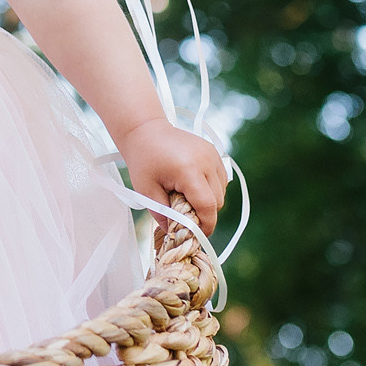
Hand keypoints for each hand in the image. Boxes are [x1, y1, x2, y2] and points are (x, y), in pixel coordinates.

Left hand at [116, 118, 228, 234]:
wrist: (146, 130)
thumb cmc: (143, 160)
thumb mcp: (146, 191)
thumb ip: (163, 214)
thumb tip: (176, 234)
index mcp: (188, 170)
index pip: (207, 206)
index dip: (205, 225)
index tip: (195, 236)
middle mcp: (206, 161)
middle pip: (217, 201)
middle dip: (204, 214)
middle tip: (185, 216)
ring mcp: (213, 155)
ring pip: (222, 192)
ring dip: (208, 201)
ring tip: (186, 197)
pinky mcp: (214, 152)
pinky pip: (221, 180)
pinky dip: (211, 188)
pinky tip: (193, 186)